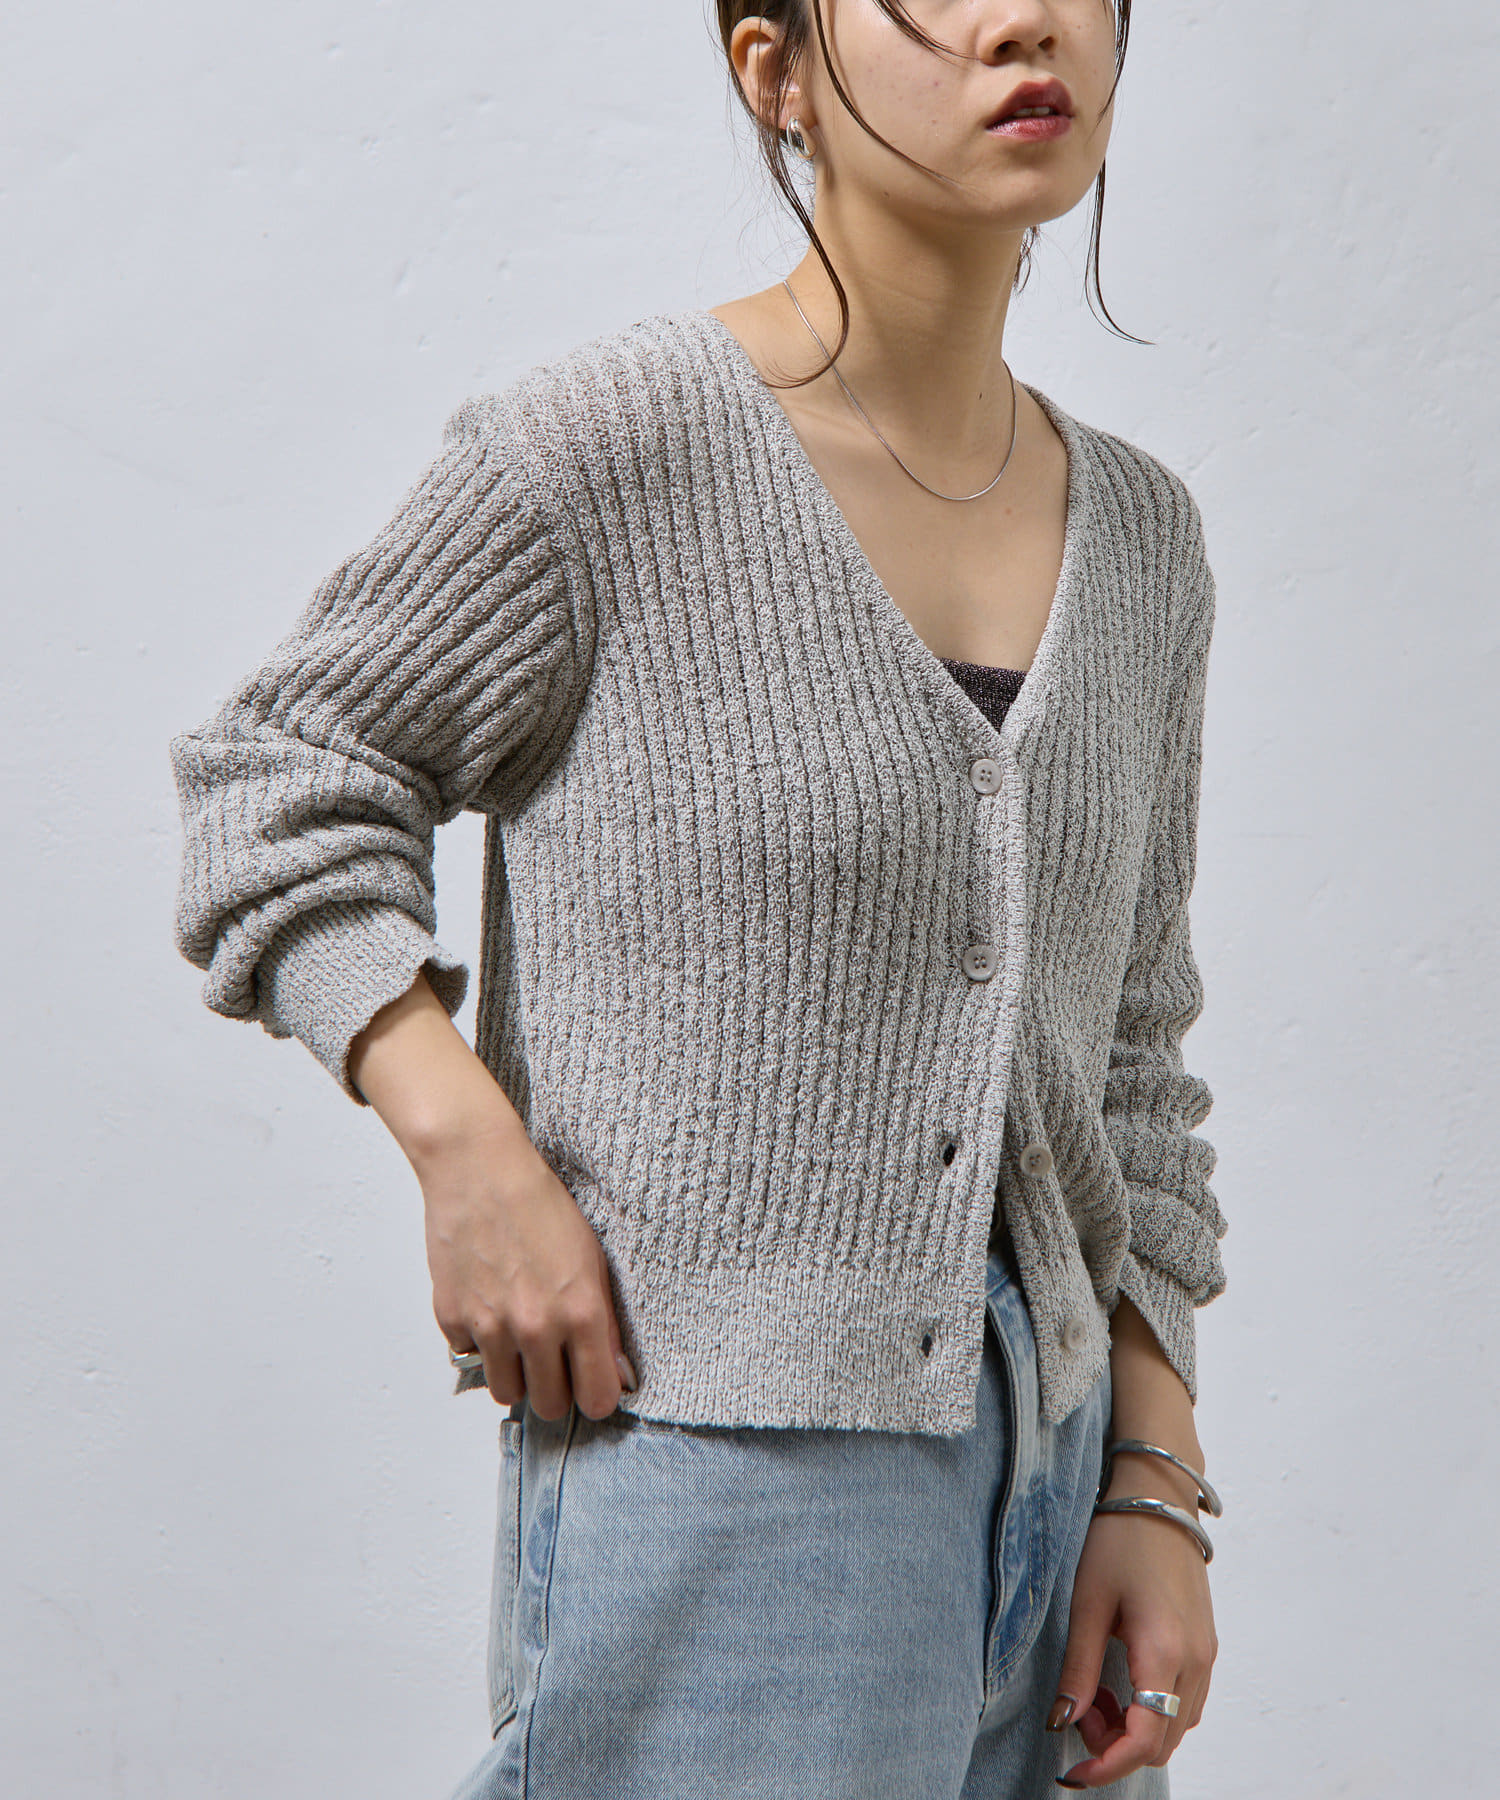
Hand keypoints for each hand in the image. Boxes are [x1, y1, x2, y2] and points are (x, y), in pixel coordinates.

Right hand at [416, 1119, 637, 1422]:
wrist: (480, 1171)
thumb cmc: (538, 1205)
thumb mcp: (592, 1258)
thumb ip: (605, 1322)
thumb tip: (615, 1372)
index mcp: (580, 1313)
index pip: (596, 1399)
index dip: (596, 1395)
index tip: (592, 1384)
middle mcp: (535, 1327)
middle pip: (549, 1405)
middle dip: (555, 1388)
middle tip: (555, 1361)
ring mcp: (490, 1327)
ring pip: (507, 1393)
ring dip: (516, 1373)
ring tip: (520, 1337)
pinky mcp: (453, 1320)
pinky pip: (471, 1358)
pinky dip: (481, 1344)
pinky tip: (490, 1307)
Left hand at [1049, 1468, 1217, 1787]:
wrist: (1158, 1498)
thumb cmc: (1119, 1539)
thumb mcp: (1086, 1603)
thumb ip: (1078, 1669)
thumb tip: (1063, 1721)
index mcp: (1164, 1651)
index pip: (1145, 1740)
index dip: (1107, 1766)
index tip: (1072, 1772)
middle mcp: (1195, 1661)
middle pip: (1162, 1742)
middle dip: (1116, 1744)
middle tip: (1078, 1709)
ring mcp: (1206, 1655)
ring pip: (1175, 1726)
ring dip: (1134, 1727)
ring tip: (1096, 1690)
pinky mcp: (1205, 1645)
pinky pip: (1184, 1702)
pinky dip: (1152, 1709)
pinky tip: (1121, 1679)